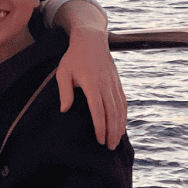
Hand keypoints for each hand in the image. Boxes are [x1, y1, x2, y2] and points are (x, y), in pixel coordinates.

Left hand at [55, 26, 126, 146]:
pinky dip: (124, 116)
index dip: (100, 126)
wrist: (91, 40)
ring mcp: (113, 84)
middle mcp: (105, 85)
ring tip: (116, 141)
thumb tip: (65, 110)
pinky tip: (121, 126)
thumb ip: (65, 91)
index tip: (99, 139)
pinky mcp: (117, 83)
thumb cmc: (73, 57)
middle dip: (112, 132)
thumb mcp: (63, 72)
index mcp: (91, 83)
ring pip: (120, 109)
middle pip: (112, 112)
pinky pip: (123, 102)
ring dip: (119, 126)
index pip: (98, 109)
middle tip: (109, 147)